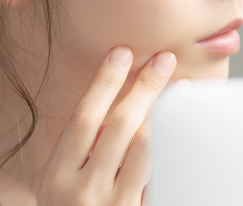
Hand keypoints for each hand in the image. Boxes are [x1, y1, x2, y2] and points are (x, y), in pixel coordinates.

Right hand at [36, 47, 176, 204]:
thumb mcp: (61, 184)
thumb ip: (80, 150)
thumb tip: (114, 94)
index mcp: (56, 177)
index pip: (83, 118)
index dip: (103, 82)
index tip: (123, 51)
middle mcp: (82, 193)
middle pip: (118, 127)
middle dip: (143, 88)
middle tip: (164, 59)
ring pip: (145, 150)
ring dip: (166, 113)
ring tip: (182, 87)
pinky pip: (161, 178)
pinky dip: (174, 149)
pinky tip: (187, 127)